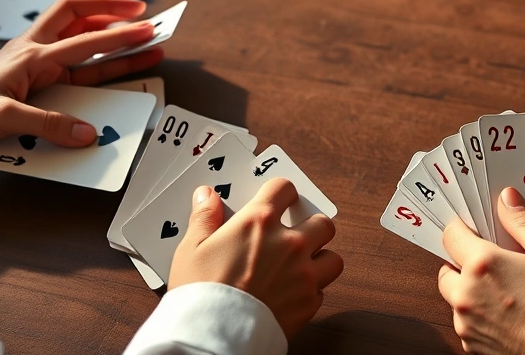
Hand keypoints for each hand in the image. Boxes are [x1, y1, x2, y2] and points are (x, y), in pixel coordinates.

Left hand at [0, 0, 162, 161]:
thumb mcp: (4, 117)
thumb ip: (49, 124)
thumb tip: (87, 133)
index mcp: (30, 54)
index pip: (83, 40)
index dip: (118, 36)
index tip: (146, 30)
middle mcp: (37, 54)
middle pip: (79, 19)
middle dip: (112, 12)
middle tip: (142, 14)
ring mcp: (40, 68)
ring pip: (84, 46)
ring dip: (113, 43)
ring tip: (145, 44)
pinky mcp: (41, 87)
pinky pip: (80, 74)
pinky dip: (102, 70)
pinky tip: (121, 71)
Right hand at [169, 180, 342, 338]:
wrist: (212, 335)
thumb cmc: (200, 292)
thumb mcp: (192, 249)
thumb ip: (204, 218)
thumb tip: (207, 196)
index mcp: (259, 222)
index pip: (284, 188)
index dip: (281, 192)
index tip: (278, 198)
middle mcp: (289, 243)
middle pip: (321, 221)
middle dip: (311, 224)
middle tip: (297, 233)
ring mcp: (304, 273)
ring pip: (332, 257)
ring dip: (320, 258)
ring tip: (302, 264)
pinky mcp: (308, 303)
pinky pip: (322, 290)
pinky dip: (311, 290)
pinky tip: (292, 292)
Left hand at [438, 188, 524, 353]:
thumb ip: (523, 223)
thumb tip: (508, 200)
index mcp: (482, 265)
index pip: (451, 235)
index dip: (462, 229)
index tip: (474, 229)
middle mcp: (466, 295)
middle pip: (447, 270)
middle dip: (464, 264)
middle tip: (493, 263)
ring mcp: (467, 325)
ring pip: (457, 299)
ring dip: (472, 292)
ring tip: (505, 291)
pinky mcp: (473, 347)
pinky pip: (468, 324)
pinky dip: (481, 316)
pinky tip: (508, 313)